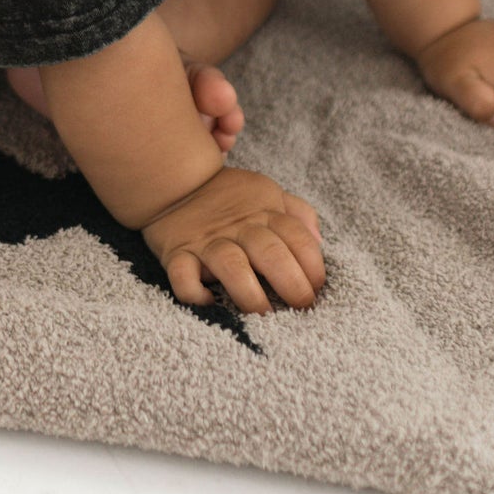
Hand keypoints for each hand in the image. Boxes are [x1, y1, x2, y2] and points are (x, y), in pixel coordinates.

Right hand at [140, 164, 325, 314]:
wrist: (175, 179)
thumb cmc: (229, 196)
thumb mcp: (268, 193)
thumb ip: (298, 213)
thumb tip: (319, 241)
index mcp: (264, 213)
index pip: (297, 237)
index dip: (313, 265)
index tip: (316, 287)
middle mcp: (238, 227)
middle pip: (270, 253)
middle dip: (291, 283)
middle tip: (300, 306)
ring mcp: (207, 241)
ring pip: (231, 266)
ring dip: (251, 294)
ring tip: (264, 314)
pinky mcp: (177, 253)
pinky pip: (183, 276)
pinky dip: (195, 293)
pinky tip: (210, 302)